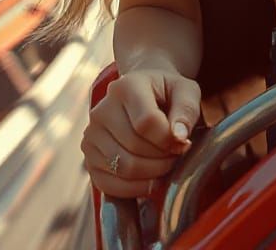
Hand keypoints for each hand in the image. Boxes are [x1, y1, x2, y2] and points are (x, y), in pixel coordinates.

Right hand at [81, 67, 201, 197]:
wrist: (145, 96)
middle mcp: (101, 110)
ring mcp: (91, 136)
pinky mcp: (89, 159)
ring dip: (152, 174)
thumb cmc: (168, 94)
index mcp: (126, 87)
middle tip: (177, 155)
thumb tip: (180, 138)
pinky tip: (152, 178)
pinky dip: (136, 188)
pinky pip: (110, 186)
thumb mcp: (186, 92)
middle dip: (163, 159)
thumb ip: (187, 111)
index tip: (184, 142)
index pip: (146, 122)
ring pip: (123, 168)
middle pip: (134, 148)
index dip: (169, 140)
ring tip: (166, 163)